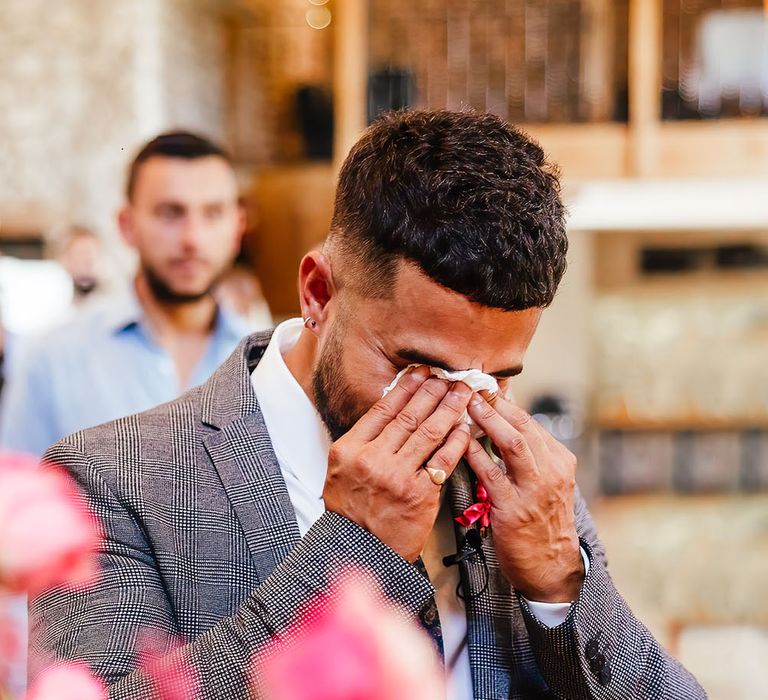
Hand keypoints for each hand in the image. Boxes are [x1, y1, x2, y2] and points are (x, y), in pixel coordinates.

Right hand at [323, 366, 472, 561]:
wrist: (358, 548)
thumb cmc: (350, 510)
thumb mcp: (340, 469)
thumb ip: (363, 440)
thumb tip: (392, 408)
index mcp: (349, 449)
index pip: (382, 409)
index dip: (405, 387)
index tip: (421, 372)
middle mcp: (372, 460)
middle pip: (408, 416)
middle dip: (432, 391)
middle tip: (448, 375)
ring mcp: (397, 477)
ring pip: (428, 433)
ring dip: (449, 408)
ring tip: (462, 393)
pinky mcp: (419, 494)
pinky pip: (443, 460)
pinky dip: (456, 441)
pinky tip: (465, 426)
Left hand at [464, 394, 583, 601]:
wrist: (552, 567)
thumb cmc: (542, 521)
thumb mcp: (546, 482)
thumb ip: (528, 454)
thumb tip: (501, 419)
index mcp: (559, 460)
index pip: (529, 421)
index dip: (504, 401)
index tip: (484, 385)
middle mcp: (551, 471)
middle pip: (523, 425)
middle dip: (495, 403)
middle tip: (471, 385)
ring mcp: (535, 490)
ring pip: (513, 443)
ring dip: (488, 420)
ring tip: (466, 403)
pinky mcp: (514, 510)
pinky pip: (492, 474)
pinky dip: (475, 454)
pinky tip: (460, 441)